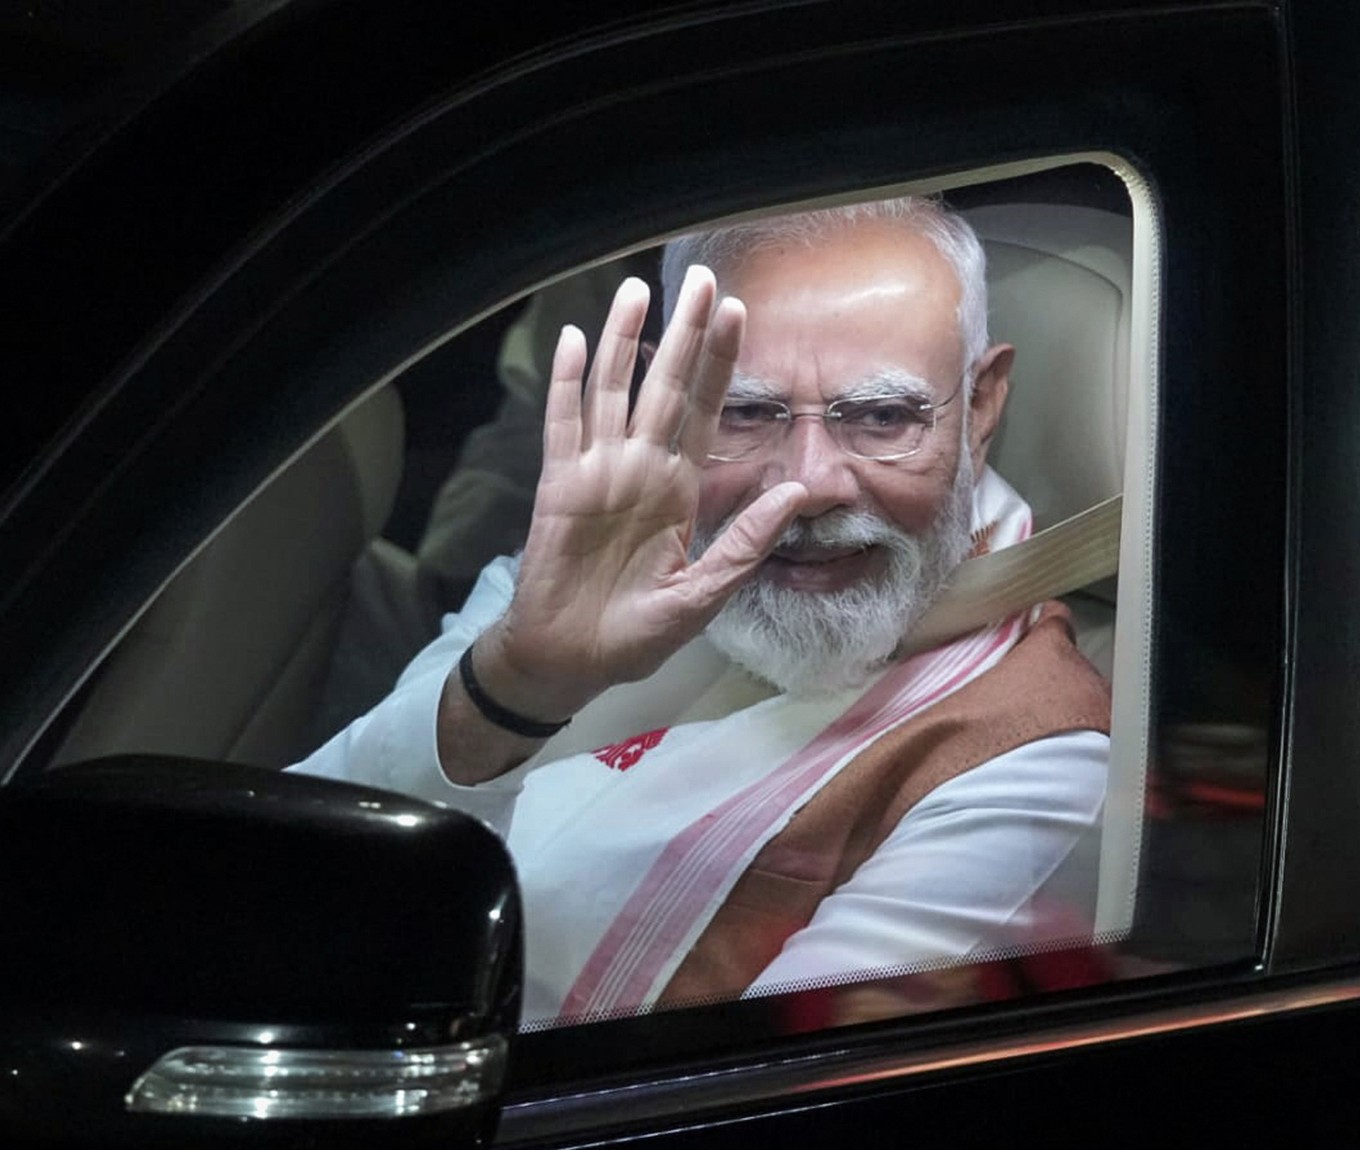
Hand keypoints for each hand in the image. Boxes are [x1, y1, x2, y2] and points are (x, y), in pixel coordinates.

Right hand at [477, 266, 807, 718]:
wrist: (572, 660)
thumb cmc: (636, 632)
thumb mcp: (704, 593)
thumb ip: (746, 542)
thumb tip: (798, 491)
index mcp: (678, 489)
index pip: (704, 410)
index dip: (720, 363)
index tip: (740, 313)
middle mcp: (640, 468)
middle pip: (665, 385)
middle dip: (685, 333)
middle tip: (703, 279)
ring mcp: (598, 472)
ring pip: (613, 390)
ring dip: (626, 340)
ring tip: (637, 289)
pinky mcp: (561, 486)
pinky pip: (565, 424)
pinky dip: (570, 382)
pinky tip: (579, 341)